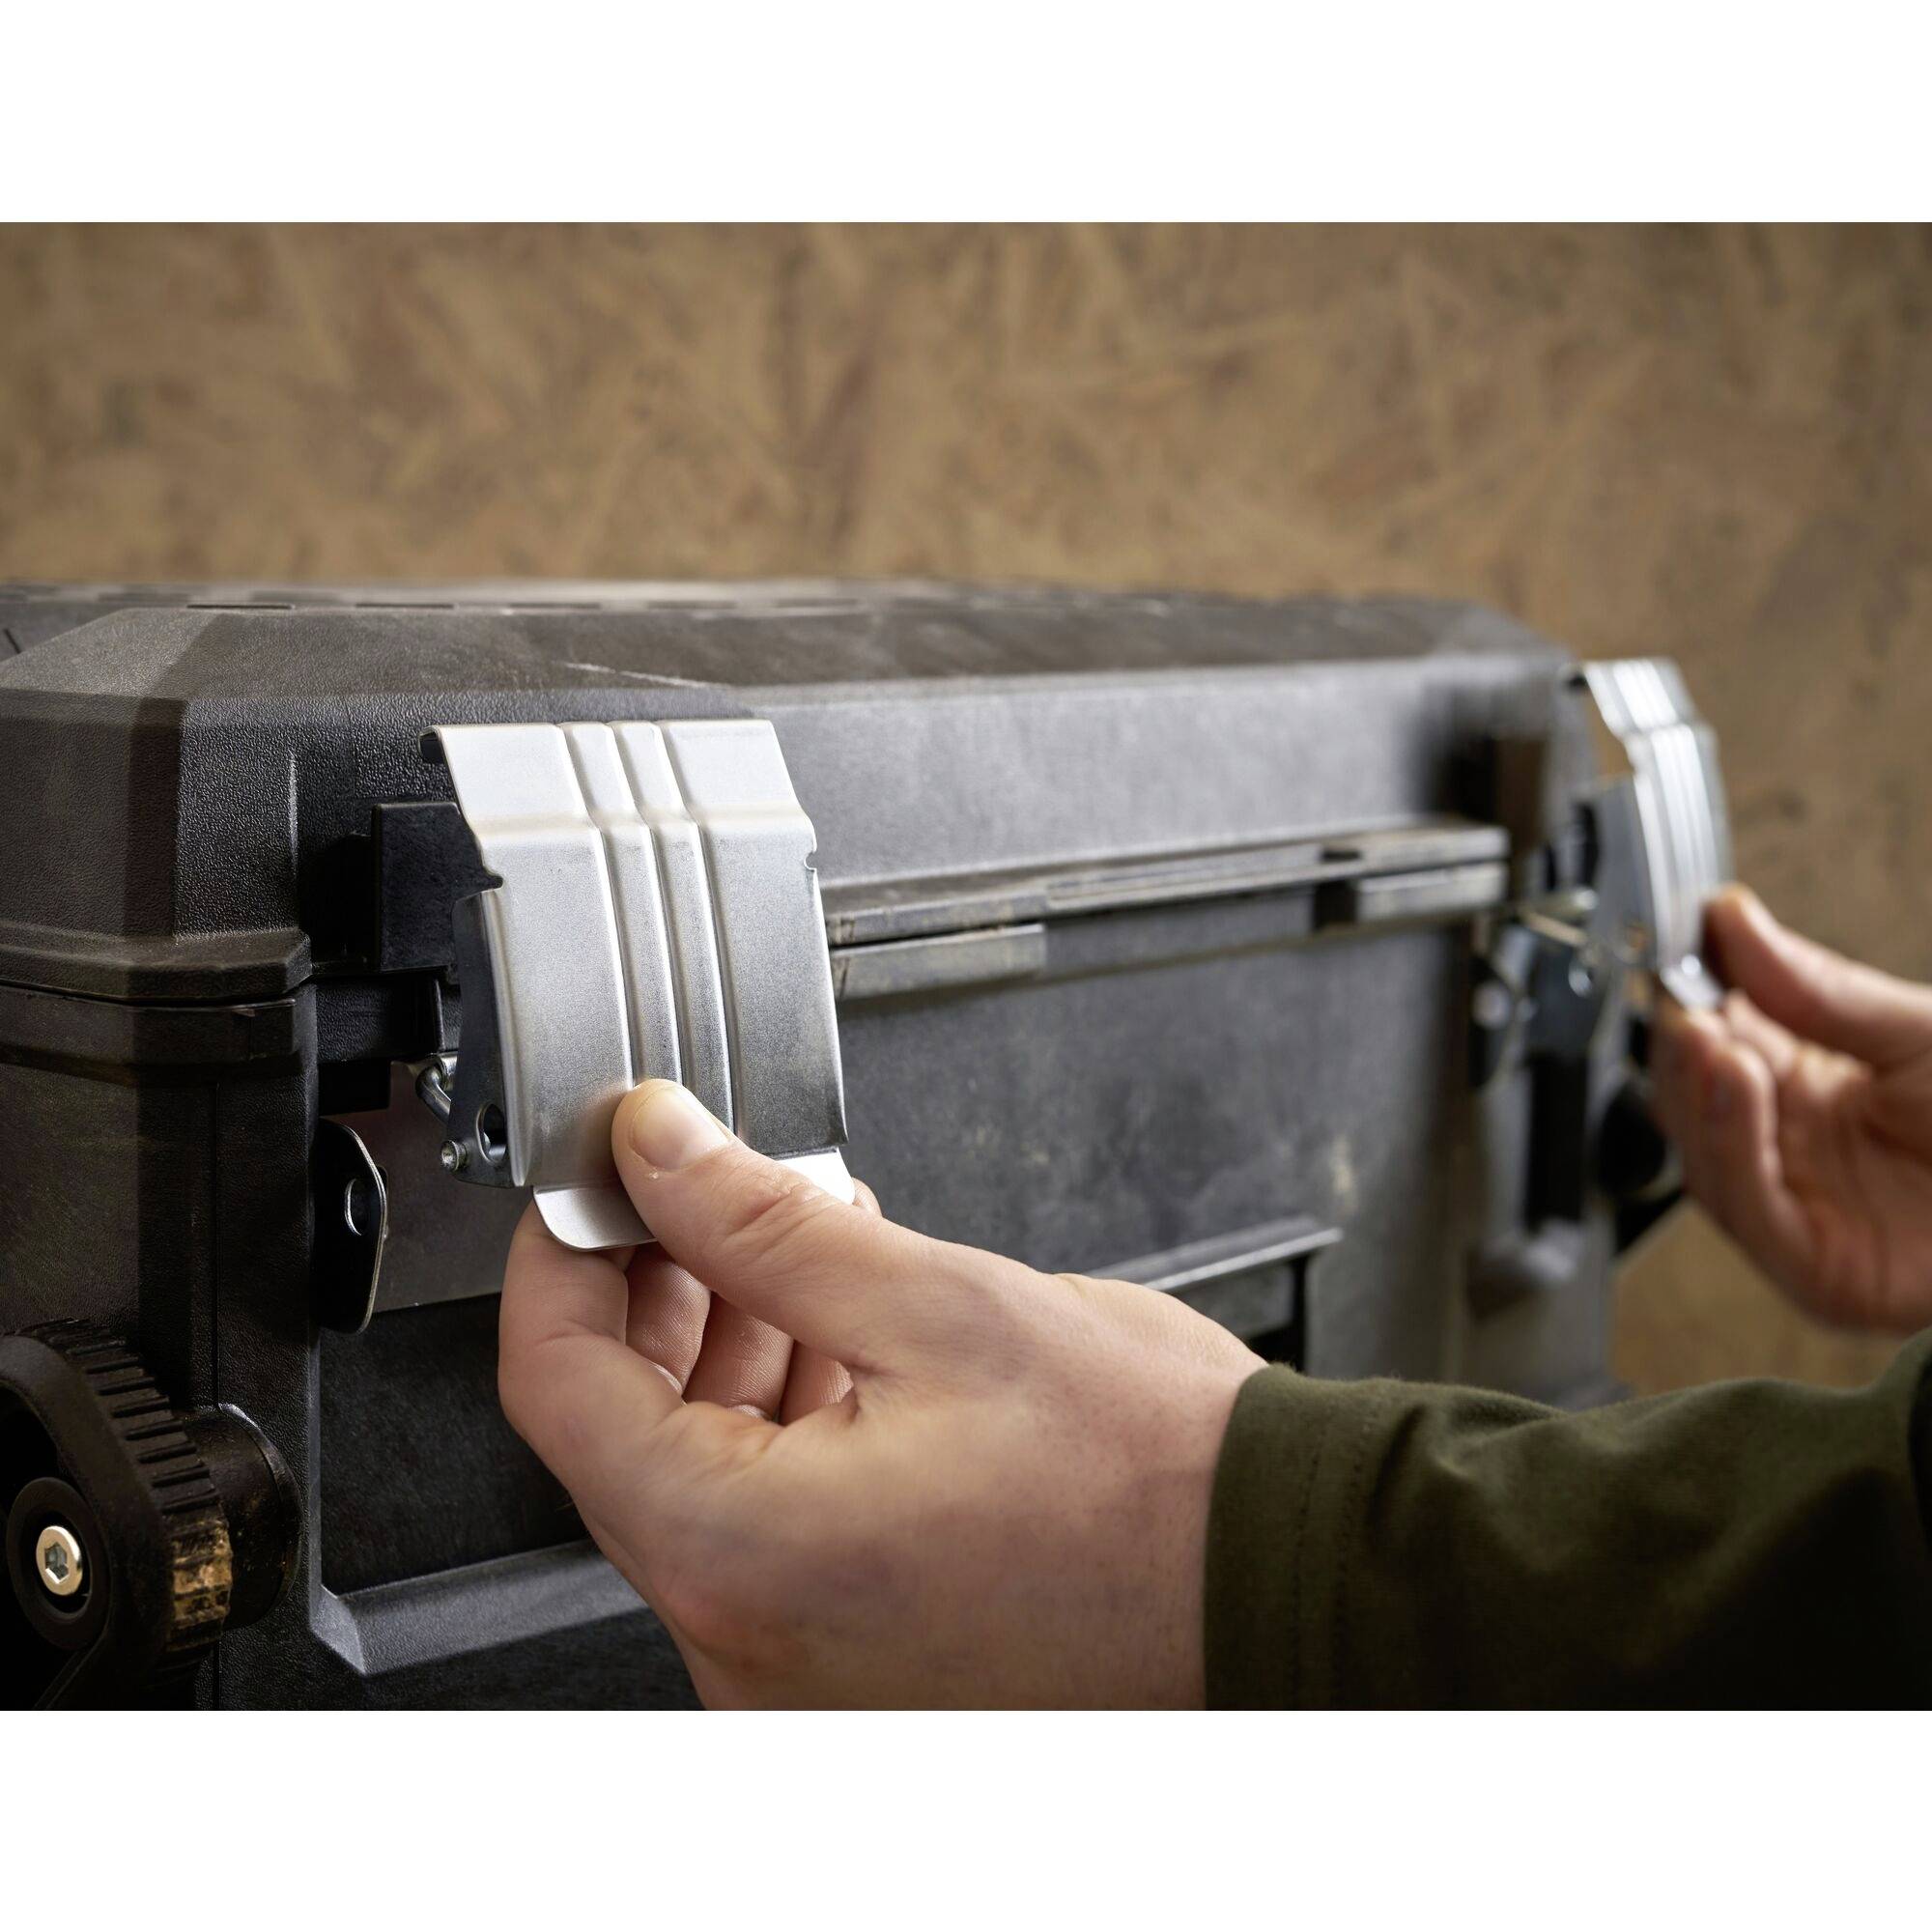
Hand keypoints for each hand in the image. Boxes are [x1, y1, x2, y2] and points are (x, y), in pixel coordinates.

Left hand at [497, 1080, 1262, 1706]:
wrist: (1284, 1582)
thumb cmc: (1160, 1482)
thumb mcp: (942, 1304)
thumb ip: (764, 1222)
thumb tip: (658, 1153)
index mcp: (744, 1552)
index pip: (558, 1385)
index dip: (566, 1253)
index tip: (598, 1179)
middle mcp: (746, 1643)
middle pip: (624, 1431)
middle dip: (659, 1289)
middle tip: (709, 1191)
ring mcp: (794, 1670)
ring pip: (695, 1476)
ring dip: (728, 1349)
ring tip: (802, 1250)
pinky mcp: (846, 1669)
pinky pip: (764, 1527)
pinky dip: (781, 1424)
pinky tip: (838, 1338)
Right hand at [1651, 886, 1931, 1332]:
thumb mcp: (1917, 1033)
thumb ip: (1818, 988)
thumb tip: (1732, 921)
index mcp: (1804, 1085)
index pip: (1716, 1036)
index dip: (1690, 992)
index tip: (1679, 941)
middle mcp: (1786, 1146)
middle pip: (1691, 1096)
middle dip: (1679, 1043)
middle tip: (1680, 991)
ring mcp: (1795, 1206)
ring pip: (1702, 1151)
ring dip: (1696, 1088)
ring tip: (1704, 1031)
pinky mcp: (1811, 1265)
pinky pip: (1747, 1207)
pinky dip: (1729, 1143)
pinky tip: (1734, 1082)